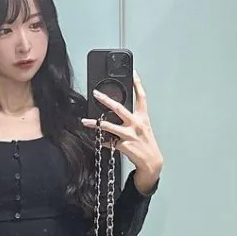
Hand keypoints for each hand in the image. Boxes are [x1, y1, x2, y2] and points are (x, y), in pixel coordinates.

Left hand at [82, 72, 163, 194]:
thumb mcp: (143, 128)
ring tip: (85, 121)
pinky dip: (102, 141)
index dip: (138, 84)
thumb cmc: (146, 144)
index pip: (142, 97)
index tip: (133, 73)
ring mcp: (129, 135)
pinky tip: (97, 140)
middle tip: (96, 94)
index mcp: (143, 118)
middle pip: (119, 108)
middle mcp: (136, 124)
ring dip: (95, 123)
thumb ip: (133, 119)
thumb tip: (118, 112)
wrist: (151, 162)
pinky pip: (109, 142)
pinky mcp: (123, 145)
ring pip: (108, 126)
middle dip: (106, 100)